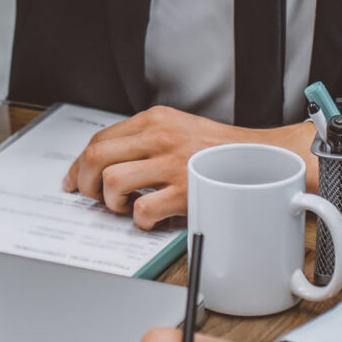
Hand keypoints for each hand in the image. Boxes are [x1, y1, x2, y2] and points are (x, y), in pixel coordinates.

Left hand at [62, 108, 316, 226]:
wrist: (265, 160)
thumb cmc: (221, 151)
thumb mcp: (179, 129)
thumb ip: (145, 139)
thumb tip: (106, 162)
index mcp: (155, 120)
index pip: (100, 139)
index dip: (80, 165)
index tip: (75, 180)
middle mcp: (160, 137)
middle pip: (96, 157)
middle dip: (85, 183)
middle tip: (93, 197)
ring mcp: (172, 164)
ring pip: (111, 182)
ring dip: (111, 202)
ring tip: (126, 206)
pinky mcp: (185, 192)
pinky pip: (142, 211)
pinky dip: (140, 221)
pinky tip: (151, 218)